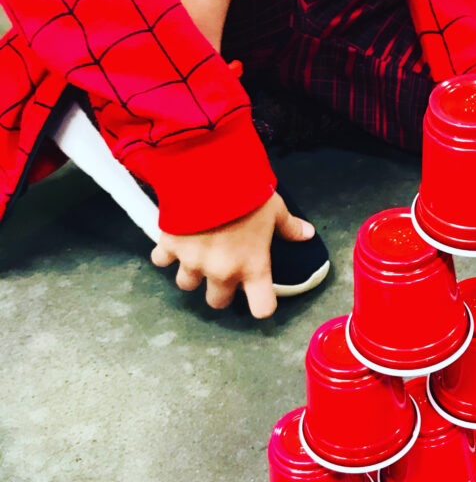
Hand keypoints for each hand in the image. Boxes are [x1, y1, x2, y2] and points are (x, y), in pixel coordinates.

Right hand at [150, 192, 313, 317]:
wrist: (207, 174)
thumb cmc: (247, 193)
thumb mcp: (275, 209)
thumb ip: (289, 226)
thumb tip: (307, 234)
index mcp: (253, 267)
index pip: (261, 308)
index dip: (261, 304)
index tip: (258, 296)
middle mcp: (222, 272)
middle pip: (217, 301)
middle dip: (219, 290)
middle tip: (222, 270)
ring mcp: (193, 262)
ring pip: (186, 284)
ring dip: (191, 273)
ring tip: (196, 254)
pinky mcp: (169, 248)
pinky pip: (161, 261)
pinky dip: (165, 253)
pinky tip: (174, 240)